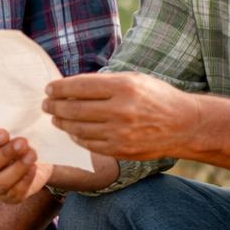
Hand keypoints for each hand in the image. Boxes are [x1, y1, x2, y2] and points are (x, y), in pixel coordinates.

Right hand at [0, 126, 51, 203]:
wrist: (31, 155)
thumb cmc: (13, 137)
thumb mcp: (6, 127)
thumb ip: (4, 123)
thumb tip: (13, 119)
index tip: (4, 133)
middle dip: (4, 154)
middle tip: (22, 142)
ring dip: (16, 169)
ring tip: (32, 154)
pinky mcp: (7, 198)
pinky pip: (14, 193)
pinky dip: (25, 180)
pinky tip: (34, 167)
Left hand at [44, 71, 198, 159]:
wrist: (183, 125)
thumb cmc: (156, 97)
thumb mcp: (133, 79)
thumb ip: (103, 83)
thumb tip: (70, 86)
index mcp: (123, 87)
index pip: (79, 86)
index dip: (59, 88)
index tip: (49, 88)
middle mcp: (120, 110)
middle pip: (74, 108)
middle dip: (54, 106)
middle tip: (46, 104)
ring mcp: (120, 133)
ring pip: (77, 128)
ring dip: (61, 122)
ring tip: (56, 117)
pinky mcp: (120, 150)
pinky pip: (88, 144)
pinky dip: (76, 136)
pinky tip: (72, 130)